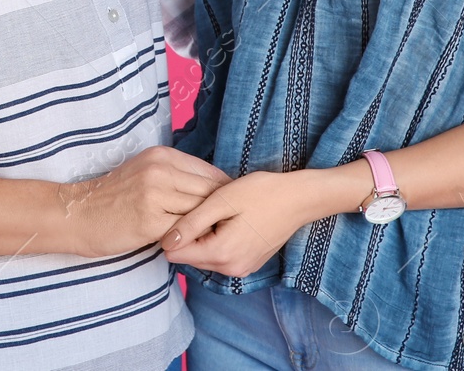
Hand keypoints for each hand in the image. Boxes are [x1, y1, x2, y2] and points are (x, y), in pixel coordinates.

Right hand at [59, 146, 229, 256]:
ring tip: (217, 237)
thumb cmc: (115, 197)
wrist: (80, 215)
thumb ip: (176, 175)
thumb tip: (213, 188)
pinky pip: (184, 231)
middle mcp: (160, 170)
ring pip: (200, 211)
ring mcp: (155, 194)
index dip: (223, 192)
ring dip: (210, 226)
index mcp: (162, 155)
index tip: (230, 208)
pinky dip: (193, 239)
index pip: (209, 172)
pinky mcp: (150, 221)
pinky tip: (196, 246)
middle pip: (209, 190)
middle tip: (231, 226)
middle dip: (222, 210)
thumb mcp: (145, 172)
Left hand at [159, 170, 323, 277]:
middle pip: (190, 257)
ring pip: (204, 256)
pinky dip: (217, 241)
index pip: (177, 254)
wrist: (298, 199)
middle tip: (202, 207)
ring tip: (217, 212)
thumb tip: (165, 242)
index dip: (172, 232)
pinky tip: (228, 221)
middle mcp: (231, 269)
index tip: (182, 211)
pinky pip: (220, 257)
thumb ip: (191, 223)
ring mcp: (241, 270)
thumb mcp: (221, 201)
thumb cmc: (261, 193)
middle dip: (188, 235)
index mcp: (222, 253)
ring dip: (203, 237)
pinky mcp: (248, 264)